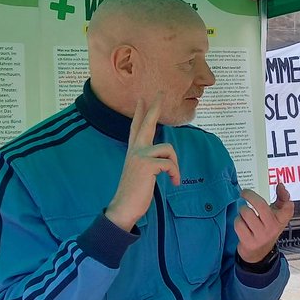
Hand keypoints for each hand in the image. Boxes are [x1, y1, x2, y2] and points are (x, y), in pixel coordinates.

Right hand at [106, 97, 180, 231]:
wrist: (124, 207)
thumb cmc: (134, 193)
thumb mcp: (142, 173)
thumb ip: (148, 162)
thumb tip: (162, 158)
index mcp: (134, 151)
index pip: (136, 127)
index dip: (140, 113)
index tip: (142, 98)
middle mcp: (135, 150)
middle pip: (146, 123)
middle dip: (154, 107)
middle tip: (161, 92)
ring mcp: (139, 155)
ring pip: (168, 149)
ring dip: (175, 165)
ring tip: (174, 178)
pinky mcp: (147, 164)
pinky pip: (170, 163)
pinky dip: (175, 174)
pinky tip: (174, 183)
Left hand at [234, 182, 293, 262]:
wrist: (259, 252)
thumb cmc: (267, 228)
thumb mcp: (277, 214)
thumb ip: (282, 199)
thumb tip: (280, 184)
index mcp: (281, 220)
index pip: (287, 207)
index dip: (284, 194)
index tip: (279, 185)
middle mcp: (272, 228)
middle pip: (259, 205)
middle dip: (249, 196)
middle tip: (244, 193)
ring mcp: (260, 236)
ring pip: (246, 213)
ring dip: (242, 210)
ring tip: (244, 213)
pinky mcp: (249, 242)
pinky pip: (239, 224)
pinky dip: (238, 221)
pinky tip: (242, 223)